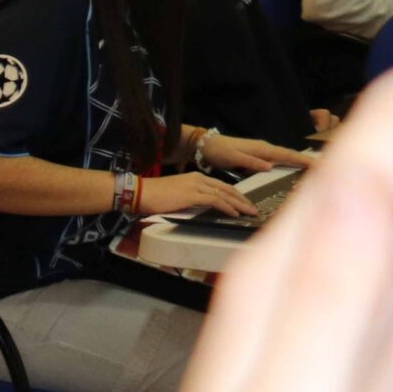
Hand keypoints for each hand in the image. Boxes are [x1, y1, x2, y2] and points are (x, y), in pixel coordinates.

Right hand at [137, 172, 255, 218]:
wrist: (140, 192)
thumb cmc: (152, 196)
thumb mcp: (176, 194)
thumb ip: (189, 197)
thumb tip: (198, 207)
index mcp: (195, 177)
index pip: (220, 185)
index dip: (234, 194)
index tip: (243, 202)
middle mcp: (198, 179)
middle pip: (227, 188)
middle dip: (242, 199)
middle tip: (253, 208)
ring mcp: (196, 186)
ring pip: (224, 194)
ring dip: (239, 204)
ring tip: (249, 212)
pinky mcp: (192, 194)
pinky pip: (215, 201)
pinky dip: (227, 208)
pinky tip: (234, 214)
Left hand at [201, 132, 312, 173]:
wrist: (207, 145)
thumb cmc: (219, 151)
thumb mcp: (233, 158)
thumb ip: (251, 162)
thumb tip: (270, 166)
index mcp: (262, 149)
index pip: (287, 154)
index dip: (302, 160)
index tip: (318, 164)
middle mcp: (265, 149)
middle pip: (290, 155)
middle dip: (306, 160)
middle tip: (324, 168)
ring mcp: (262, 152)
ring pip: (284, 157)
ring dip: (298, 162)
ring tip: (314, 170)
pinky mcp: (258, 156)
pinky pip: (277, 159)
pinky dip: (287, 163)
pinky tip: (291, 169)